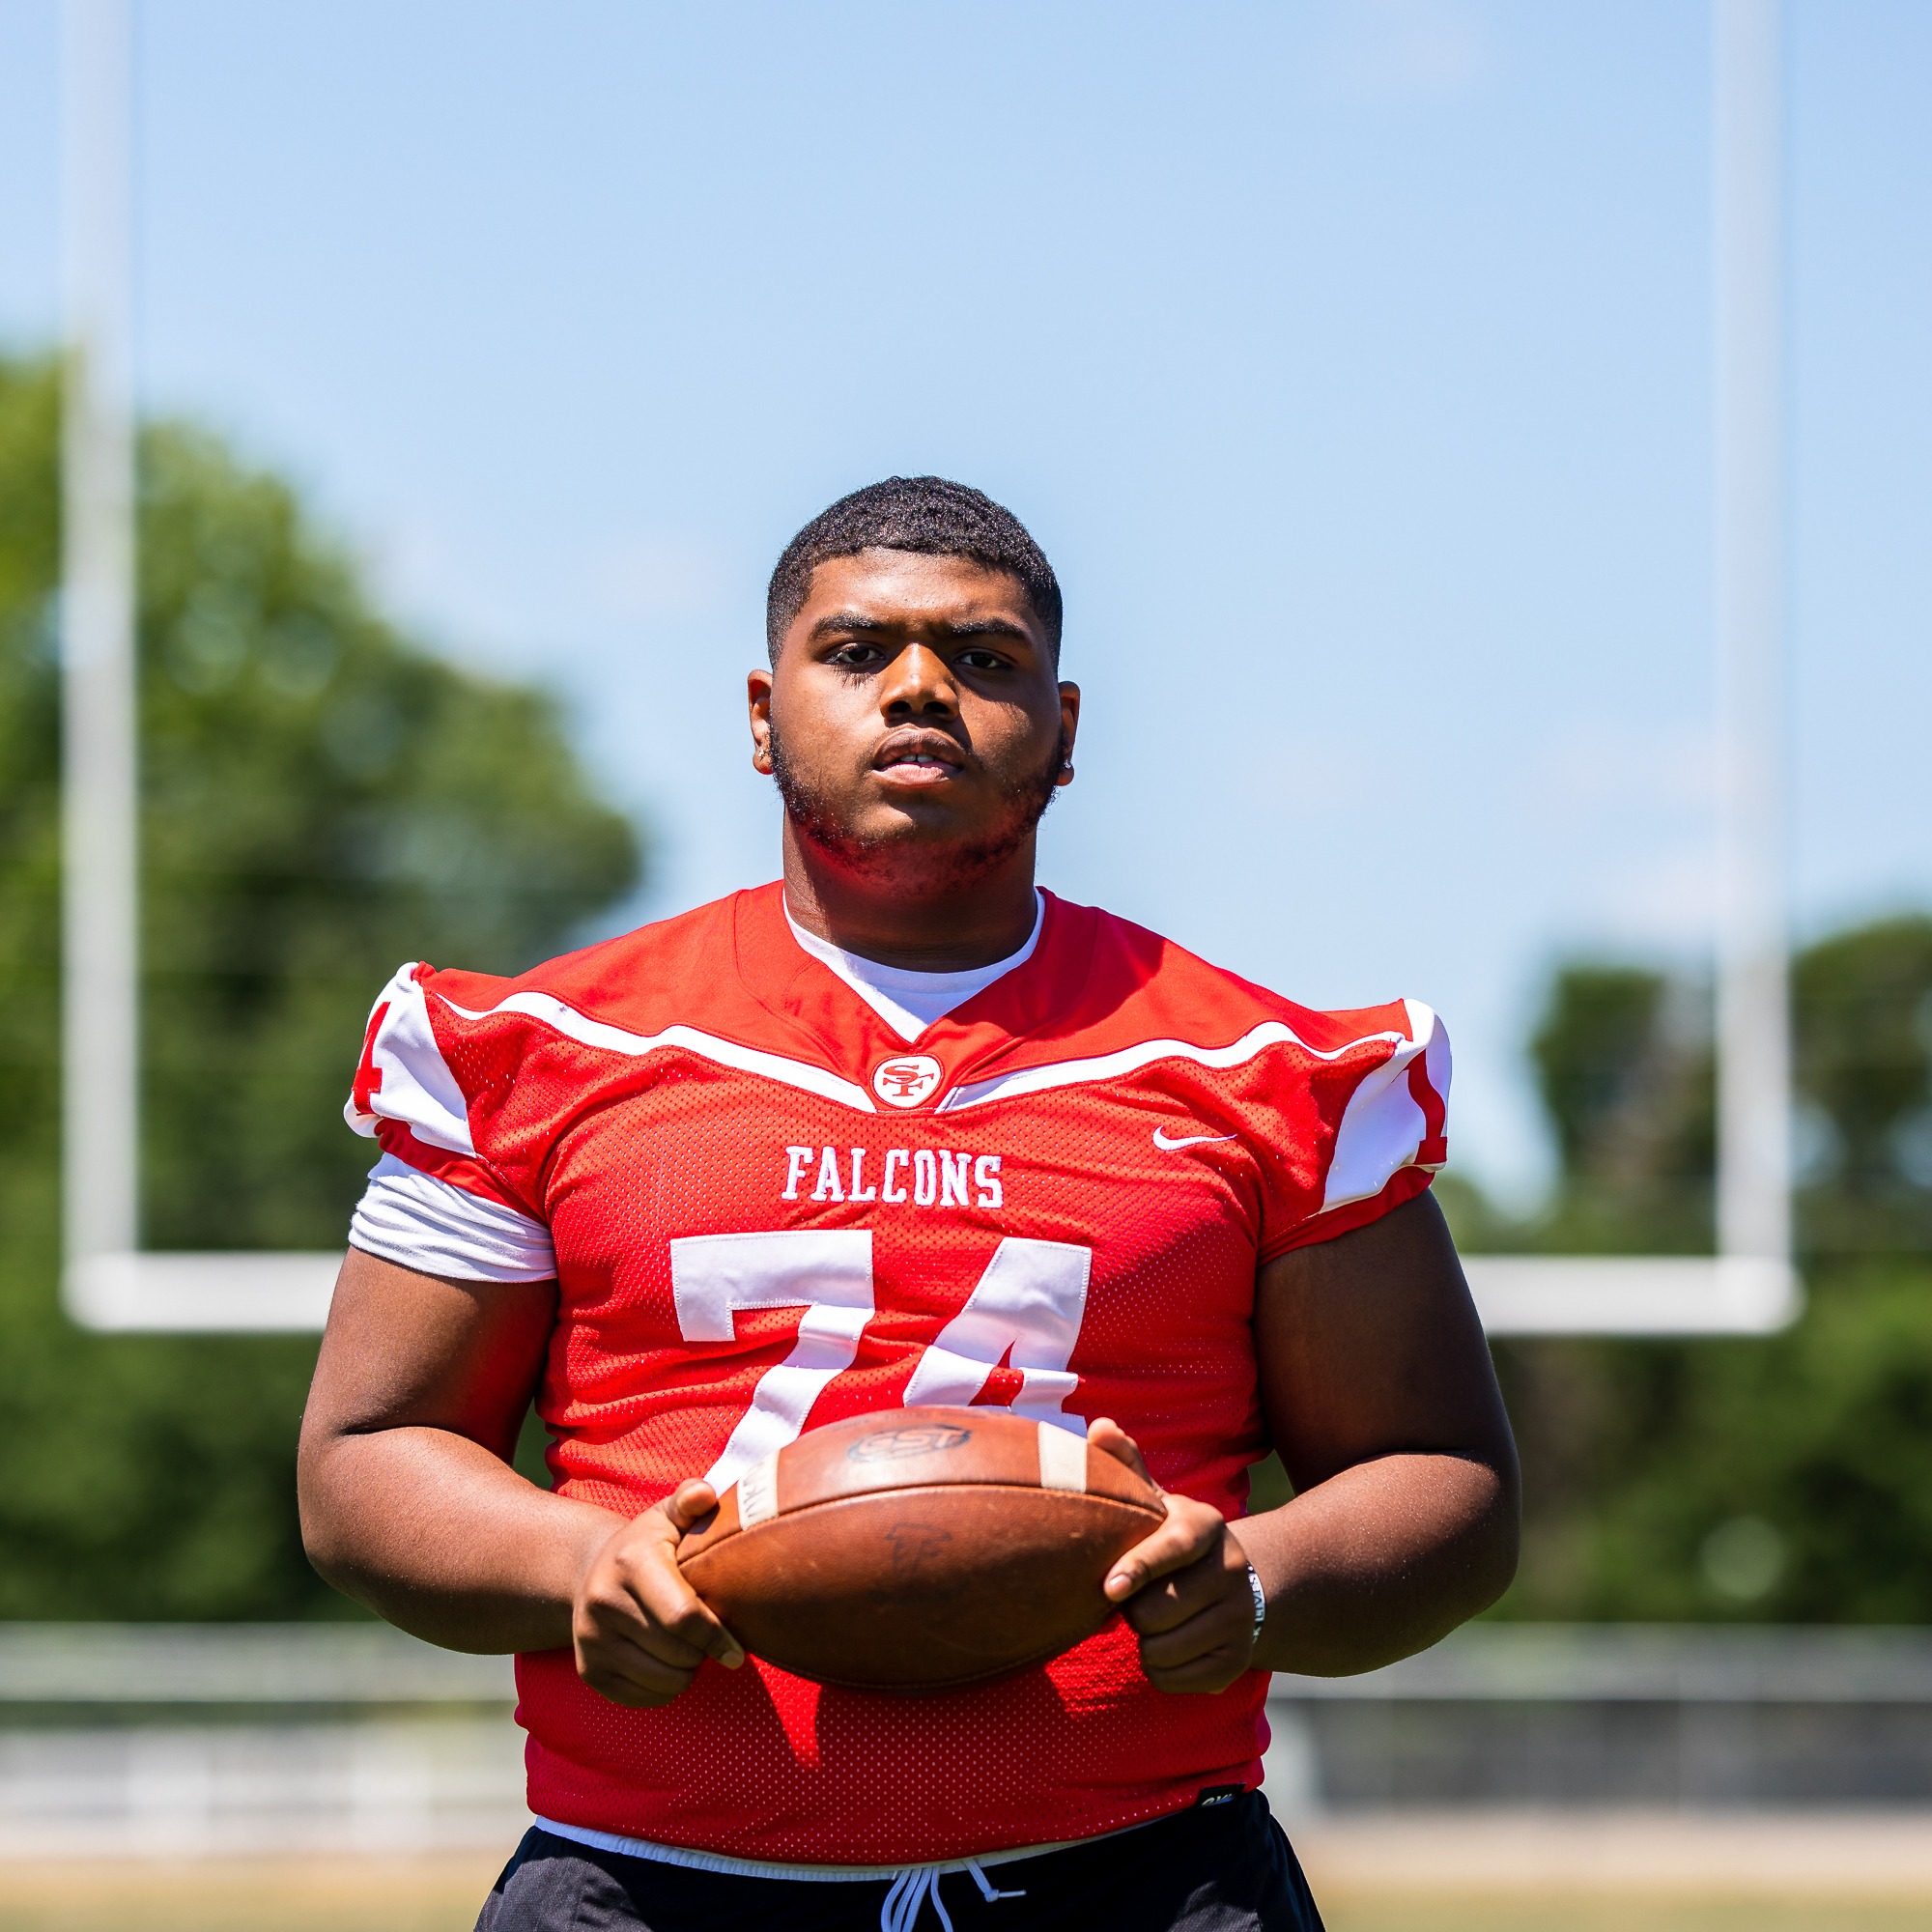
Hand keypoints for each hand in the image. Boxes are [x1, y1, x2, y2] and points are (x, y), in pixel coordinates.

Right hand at [572, 1479, 745, 1706]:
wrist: (588, 1573)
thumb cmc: (646, 1545)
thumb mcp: (666, 1518)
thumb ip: (689, 1502)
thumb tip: (705, 1493)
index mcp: (630, 1563)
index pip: (683, 1616)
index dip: (716, 1637)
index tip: (738, 1650)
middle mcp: (603, 1602)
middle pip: (676, 1652)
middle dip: (703, 1652)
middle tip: (710, 1638)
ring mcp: (591, 1640)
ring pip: (662, 1680)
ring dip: (687, 1671)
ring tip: (689, 1648)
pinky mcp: (589, 1671)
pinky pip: (644, 1698)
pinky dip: (665, 1689)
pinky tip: (667, 1662)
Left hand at [1090, 1418, 1258, 1694]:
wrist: (1238, 1586)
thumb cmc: (1173, 1538)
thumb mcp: (1156, 1501)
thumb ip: (1126, 1465)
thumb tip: (1099, 1427)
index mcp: (1207, 1525)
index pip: (1173, 1547)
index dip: (1139, 1568)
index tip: (1109, 1587)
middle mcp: (1232, 1570)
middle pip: (1157, 1609)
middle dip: (1133, 1609)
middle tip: (1134, 1595)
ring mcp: (1241, 1619)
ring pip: (1162, 1649)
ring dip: (1143, 1641)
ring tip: (1154, 1618)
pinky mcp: (1238, 1662)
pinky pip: (1173, 1679)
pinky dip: (1159, 1669)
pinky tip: (1169, 1644)